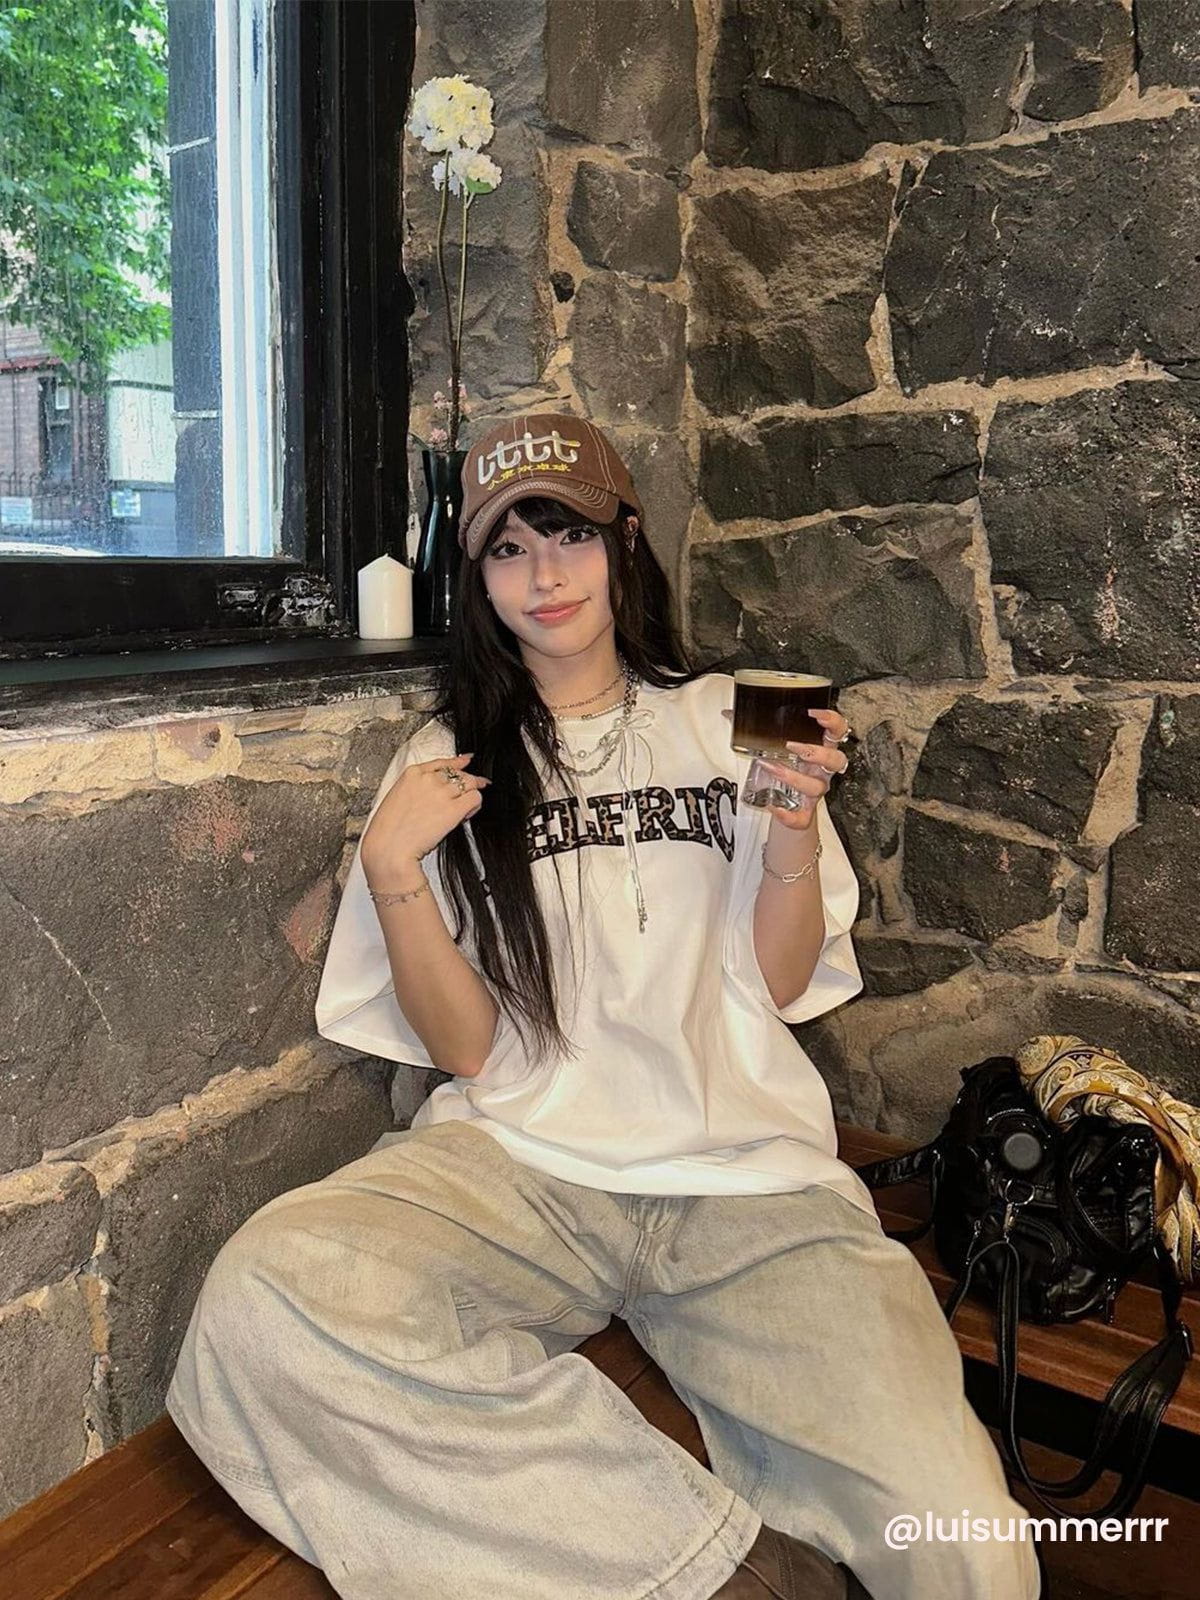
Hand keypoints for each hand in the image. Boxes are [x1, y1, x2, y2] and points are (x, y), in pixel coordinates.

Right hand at [361, 752, 491, 881]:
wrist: (389, 849)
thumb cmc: (388, 832)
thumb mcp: (396, 800)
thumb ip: (416, 790)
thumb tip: (433, 794)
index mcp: (412, 774)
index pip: (442, 763)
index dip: (457, 764)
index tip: (465, 762)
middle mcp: (428, 780)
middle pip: (459, 774)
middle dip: (465, 783)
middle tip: (468, 794)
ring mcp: (442, 793)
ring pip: (470, 784)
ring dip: (471, 794)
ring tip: (466, 809)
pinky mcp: (453, 809)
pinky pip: (475, 798)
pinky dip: (475, 805)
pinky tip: (467, 814)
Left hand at [722, 706, 850, 830]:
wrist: (784, 804)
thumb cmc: (785, 768)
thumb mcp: (775, 747)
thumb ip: (756, 729)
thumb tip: (730, 713)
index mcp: (820, 748)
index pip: (838, 731)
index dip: (833, 721)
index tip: (816, 714)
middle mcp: (822, 770)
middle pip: (836, 759)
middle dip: (816, 751)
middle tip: (792, 745)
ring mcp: (815, 791)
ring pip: (817, 786)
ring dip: (794, 777)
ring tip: (772, 768)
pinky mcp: (805, 812)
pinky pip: (803, 817)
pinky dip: (789, 815)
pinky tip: (773, 807)